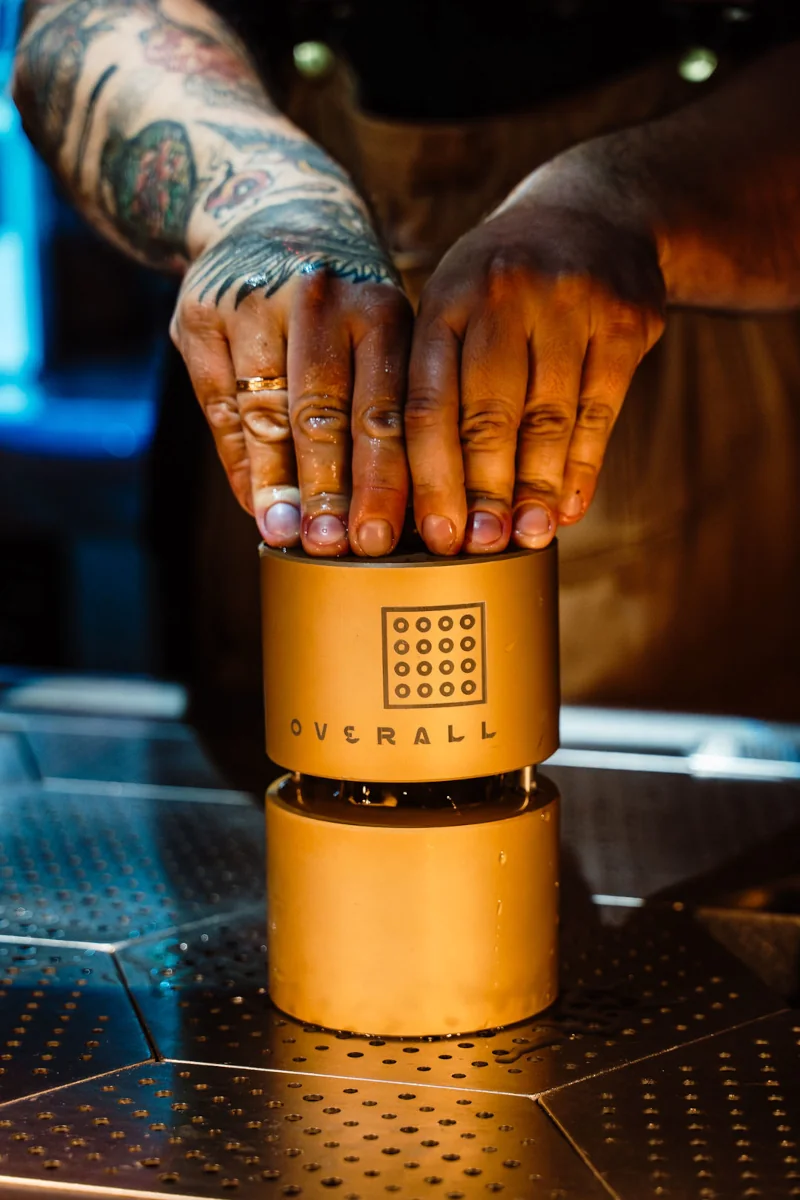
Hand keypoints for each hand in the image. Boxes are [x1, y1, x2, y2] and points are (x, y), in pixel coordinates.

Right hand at [171, 195, 411, 555]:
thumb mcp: (382, 332)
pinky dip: (240, 461)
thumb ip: (385, 406)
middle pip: (324, 415)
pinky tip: (256, 502)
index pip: (386, 410)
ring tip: (287, 536)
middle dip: (330, 491)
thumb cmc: (345, 304)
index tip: (380, 540)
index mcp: (381, 309)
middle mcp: (319, 299)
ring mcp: (253, 302)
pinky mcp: (200, 312)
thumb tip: (390, 513)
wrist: (272, 211)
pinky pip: (220, 406)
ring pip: (266, 412)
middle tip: (333, 548)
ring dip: (278, 483)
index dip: (383, 482)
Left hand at [406, 189, 665, 554]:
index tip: (436, 533)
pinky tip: (567, 507)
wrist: (594, 212)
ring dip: (535, 489)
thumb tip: (427, 501)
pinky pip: (601, 410)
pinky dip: (582, 467)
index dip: (430, 477)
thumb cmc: (504, 289)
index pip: (427, 402)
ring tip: (525, 538)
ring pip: (547, 418)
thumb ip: (438, 387)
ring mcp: (569, 302)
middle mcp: (502, 293)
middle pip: (486, 415)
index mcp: (445, 299)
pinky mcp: (625, 319)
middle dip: (482, 492)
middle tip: (479, 548)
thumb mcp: (456, 309)